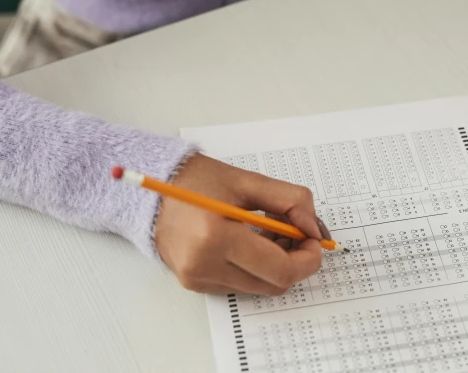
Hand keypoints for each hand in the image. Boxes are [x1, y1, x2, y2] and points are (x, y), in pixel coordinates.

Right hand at [155, 153, 323, 294]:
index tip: (314, 240)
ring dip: (275, 264)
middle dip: (295, 261)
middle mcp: (204, 265)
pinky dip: (255, 268)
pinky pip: (240, 285)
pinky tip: (250, 242)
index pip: (280, 269)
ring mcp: (197, 278)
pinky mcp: (195, 283)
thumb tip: (314, 228)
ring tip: (270, 233)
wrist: (152, 189)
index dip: (307, 259)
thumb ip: (290, 201)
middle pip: (274, 284)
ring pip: (259, 287)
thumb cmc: (197, 180)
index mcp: (216, 237)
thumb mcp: (248, 181)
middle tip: (298, 234)